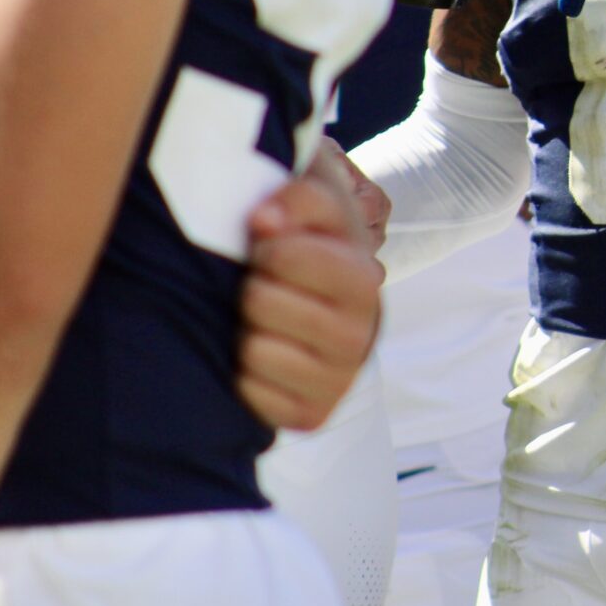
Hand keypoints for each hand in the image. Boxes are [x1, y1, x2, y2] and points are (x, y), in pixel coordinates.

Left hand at [238, 145, 384, 431]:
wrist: (316, 311)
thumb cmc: (306, 249)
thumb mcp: (314, 203)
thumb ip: (301, 191)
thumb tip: (264, 219)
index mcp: (362, 277)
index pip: (287, 252)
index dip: (264, 242)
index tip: (262, 234)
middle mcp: (362, 331)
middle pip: (261, 301)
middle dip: (251, 287)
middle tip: (261, 283)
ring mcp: (339, 376)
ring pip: (255, 349)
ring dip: (245, 332)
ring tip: (260, 322)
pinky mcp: (312, 414)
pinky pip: (252, 394)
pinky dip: (243, 377)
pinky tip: (259, 360)